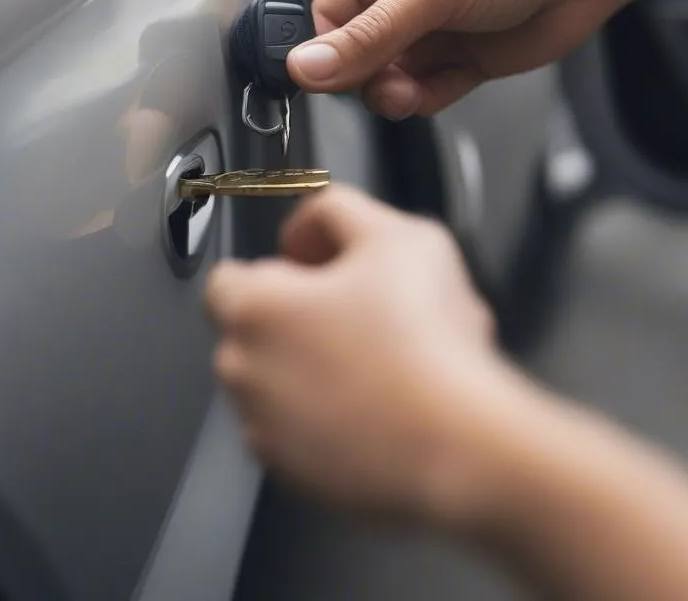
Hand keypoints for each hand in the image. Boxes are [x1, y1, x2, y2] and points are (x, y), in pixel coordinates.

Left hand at [204, 185, 500, 523]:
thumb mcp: (394, 233)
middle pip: (257, 329)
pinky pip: (303, 432)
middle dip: (300, 316)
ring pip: (281, 383)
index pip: (230, 275)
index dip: (285, 263)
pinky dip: (330, 418)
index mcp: (254, 308)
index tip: (328, 268)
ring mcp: (266, 432)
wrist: (457, 443)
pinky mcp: (297, 478)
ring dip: (315, 367)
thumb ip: (338, 209)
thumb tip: (314, 222)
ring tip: (382, 360)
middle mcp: (243, 374)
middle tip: (364, 309)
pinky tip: (381, 403)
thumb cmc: (423, 340)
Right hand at [287, 0, 619, 117]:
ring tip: (408, 93)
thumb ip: (370, 36)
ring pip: (387, 78)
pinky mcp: (458, 62)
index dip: (322, 47)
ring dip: (392, 94)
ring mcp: (431, 32)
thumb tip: (309, 66)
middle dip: (363, 76)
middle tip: (381, 84)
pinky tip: (431, 94)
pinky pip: (422, 92)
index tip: (322, 77)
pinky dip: (421, 100)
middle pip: (354, 52)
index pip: (328, 10)